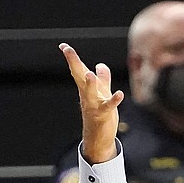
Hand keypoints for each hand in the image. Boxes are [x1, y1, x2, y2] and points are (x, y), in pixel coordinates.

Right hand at [59, 43, 123, 163]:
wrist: (98, 137)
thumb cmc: (99, 113)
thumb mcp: (101, 94)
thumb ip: (102, 79)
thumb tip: (100, 65)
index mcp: (86, 89)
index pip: (78, 70)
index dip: (72, 58)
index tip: (63, 45)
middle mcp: (87, 95)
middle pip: (79, 76)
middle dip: (74, 63)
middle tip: (67, 50)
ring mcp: (93, 105)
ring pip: (90, 92)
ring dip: (90, 83)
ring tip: (88, 72)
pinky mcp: (103, 114)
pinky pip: (108, 106)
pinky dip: (114, 100)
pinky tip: (120, 94)